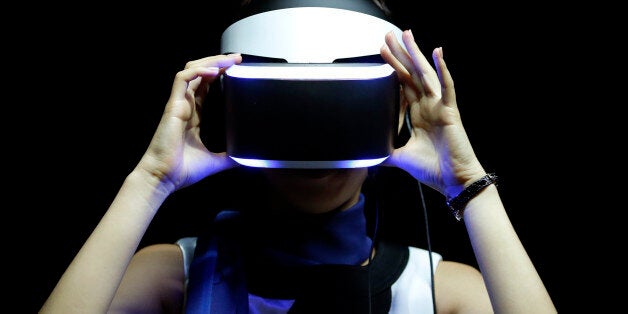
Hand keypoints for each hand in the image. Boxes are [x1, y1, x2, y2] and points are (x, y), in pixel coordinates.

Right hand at [135, 54, 241, 193]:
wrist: (164, 178)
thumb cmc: (183, 170)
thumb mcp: (215, 161)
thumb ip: (230, 157)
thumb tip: (246, 159)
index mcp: (195, 116)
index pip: (206, 87)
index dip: (220, 75)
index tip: (237, 70)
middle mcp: (186, 106)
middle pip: (200, 74)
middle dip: (218, 62)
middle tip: (237, 59)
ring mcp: (178, 104)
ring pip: (191, 71)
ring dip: (210, 62)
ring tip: (229, 60)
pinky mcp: (173, 106)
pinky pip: (182, 79)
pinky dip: (198, 71)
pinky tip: (214, 71)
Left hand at [380, 30, 484, 197]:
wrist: (453, 182)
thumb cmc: (433, 170)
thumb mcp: (400, 157)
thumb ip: (384, 151)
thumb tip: (367, 152)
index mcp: (418, 114)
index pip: (403, 85)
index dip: (393, 69)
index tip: (381, 53)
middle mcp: (428, 106)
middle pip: (411, 74)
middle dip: (400, 54)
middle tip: (388, 35)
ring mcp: (439, 107)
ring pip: (425, 74)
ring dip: (415, 54)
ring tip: (406, 35)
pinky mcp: (450, 112)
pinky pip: (446, 87)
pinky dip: (442, 69)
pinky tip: (437, 52)